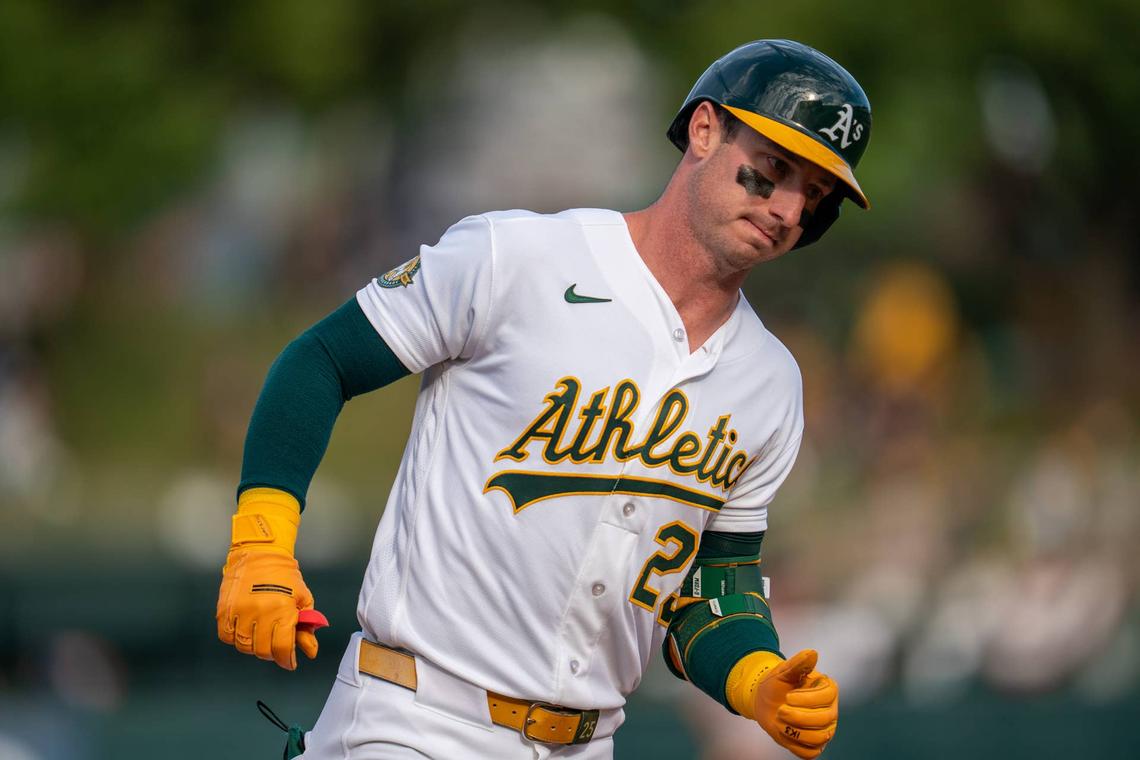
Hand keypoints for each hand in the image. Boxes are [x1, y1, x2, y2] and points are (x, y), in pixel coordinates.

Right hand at [216, 546, 320, 669]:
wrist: (260, 553)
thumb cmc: (285, 576)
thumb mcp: (302, 599)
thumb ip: (306, 627)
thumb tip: (310, 652)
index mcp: (282, 609)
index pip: (283, 647)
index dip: (287, 660)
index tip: (289, 662)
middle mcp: (259, 612)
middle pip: (263, 650)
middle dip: (272, 653)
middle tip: (277, 647)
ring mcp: (239, 611)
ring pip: (244, 646)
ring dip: (254, 647)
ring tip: (262, 636)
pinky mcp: (224, 610)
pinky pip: (227, 636)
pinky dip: (236, 638)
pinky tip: (246, 630)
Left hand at [753, 649, 838, 758]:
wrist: (765, 701)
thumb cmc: (777, 684)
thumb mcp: (783, 671)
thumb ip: (798, 664)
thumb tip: (813, 653)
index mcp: (828, 690)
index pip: (827, 697)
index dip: (808, 699)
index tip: (788, 697)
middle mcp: (831, 711)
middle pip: (824, 720)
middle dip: (798, 717)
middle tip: (779, 710)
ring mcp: (824, 730)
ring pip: (818, 738)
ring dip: (795, 731)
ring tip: (779, 721)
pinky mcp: (815, 745)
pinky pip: (810, 753)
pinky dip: (796, 745)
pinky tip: (784, 733)